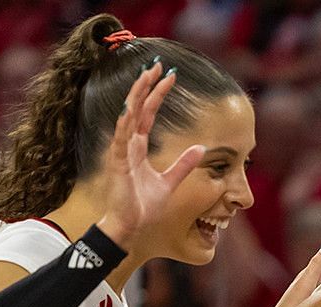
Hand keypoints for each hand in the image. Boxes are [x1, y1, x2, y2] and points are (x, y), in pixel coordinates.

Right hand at [95, 63, 209, 248]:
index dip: (157, 94)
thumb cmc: (144, 206)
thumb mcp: (170, 182)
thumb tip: (202, 147)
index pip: (147, 114)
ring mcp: (121, 153)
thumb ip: (184, 164)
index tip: (170, 76)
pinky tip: (130, 107)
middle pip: (137, 108)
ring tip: (146, 76)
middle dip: (147, 86)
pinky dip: (125, 123)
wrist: (130, 227)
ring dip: (137, 96)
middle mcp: (128, 146)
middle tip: (159, 65)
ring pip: (128, 117)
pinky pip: (121, 139)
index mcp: (138, 147)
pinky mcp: (118, 165)